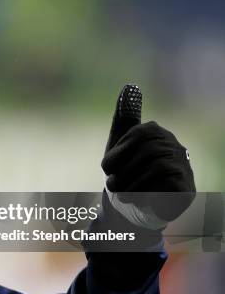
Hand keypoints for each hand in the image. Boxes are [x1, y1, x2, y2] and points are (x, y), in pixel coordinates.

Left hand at [101, 84, 195, 229]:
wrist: (130, 207)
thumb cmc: (123, 173)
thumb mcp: (116, 145)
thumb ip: (124, 117)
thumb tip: (130, 86)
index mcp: (153, 131)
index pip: (138, 133)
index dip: (118, 153)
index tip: (107, 168)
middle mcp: (173, 144)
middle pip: (147, 151)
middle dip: (123, 172)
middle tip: (112, 185)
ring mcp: (183, 166)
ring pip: (156, 168)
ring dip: (131, 185)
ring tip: (122, 194)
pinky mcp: (186, 187)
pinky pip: (167, 184)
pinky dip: (145, 193)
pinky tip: (139, 198)